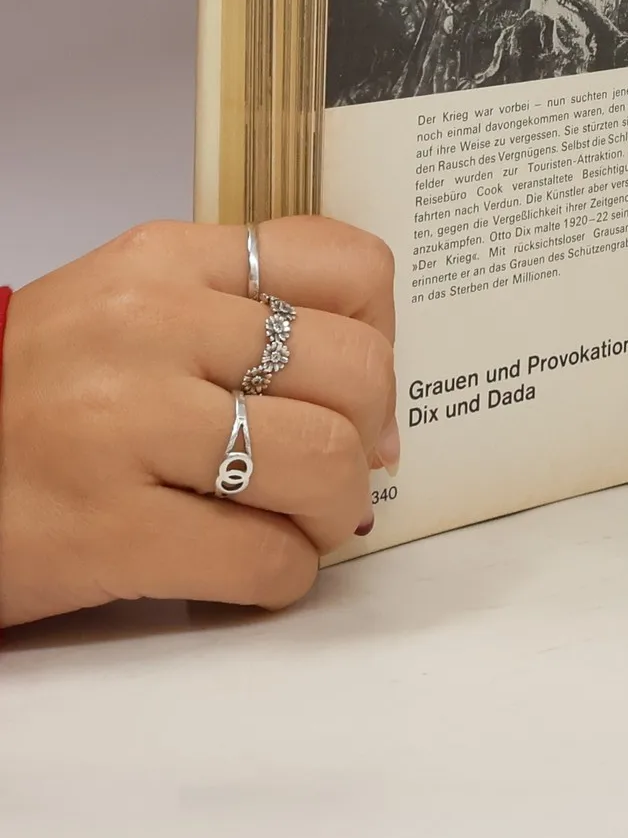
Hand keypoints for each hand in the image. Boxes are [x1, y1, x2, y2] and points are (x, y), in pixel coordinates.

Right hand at [0, 219, 396, 627]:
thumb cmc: (33, 392)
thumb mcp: (127, 306)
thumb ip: (236, 311)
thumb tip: (371, 380)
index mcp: (166, 261)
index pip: (347, 266)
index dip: (383, 331)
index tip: (364, 381)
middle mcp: (151, 328)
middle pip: (354, 369)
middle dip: (372, 433)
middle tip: (351, 466)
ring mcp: (126, 426)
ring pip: (323, 460)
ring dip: (336, 508)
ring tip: (309, 520)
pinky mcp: (107, 530)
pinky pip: (261, 558)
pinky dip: (284, 576)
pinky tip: (257, 568)